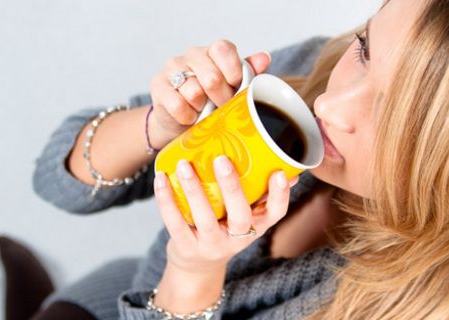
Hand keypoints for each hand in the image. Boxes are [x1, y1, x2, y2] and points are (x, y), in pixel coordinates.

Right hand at [148, 39, 271, 143]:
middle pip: (212, 77)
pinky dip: (187, 117)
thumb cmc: (213, 101)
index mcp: (213, 51)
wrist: (183, 121)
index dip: (234, 74)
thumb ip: (249, 72)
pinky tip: (189, 117)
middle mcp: (192, 55)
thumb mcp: (235, 88)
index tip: (237, 89)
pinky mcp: (158, 86)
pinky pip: (178, 105)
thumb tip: (265, 58)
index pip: (224, 49)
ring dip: (203, 110)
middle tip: (222, 108)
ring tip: (203, 111)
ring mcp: (172, 69)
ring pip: (194, 93)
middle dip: (222, 100)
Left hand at [153, 155, 297, 273]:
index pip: (276, 213)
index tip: (278, 172)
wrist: (198, 267)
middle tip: (221, 159)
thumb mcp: (247, 217)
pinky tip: (161, 178)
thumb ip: (260, 194)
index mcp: (257, 226)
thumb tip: (287, 167)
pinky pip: (175, 223)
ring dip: (194, 189)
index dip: (280, 195)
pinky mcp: (187, 248)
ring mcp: (212, 245)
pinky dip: (167, 200)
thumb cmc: (225, 229)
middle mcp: (238, 239)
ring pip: (205, 218)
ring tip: (185, 164)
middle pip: (240, 215)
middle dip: (231, 187)